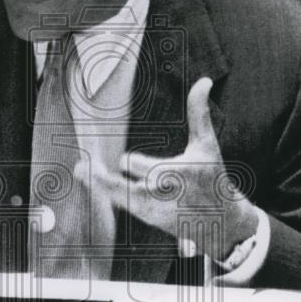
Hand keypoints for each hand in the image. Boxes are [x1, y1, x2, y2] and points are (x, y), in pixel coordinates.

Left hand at [90, 77, 257, 259]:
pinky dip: (104, 190)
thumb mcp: (207, 145)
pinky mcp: (148, 217)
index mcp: (180, 174)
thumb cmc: (212, 176)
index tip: (124, 160)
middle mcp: (164, 194)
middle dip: (108, 176)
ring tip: (79, 168)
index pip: (148, 170)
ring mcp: (154, 209)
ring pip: (119, 196)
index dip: (134, 164)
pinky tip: (88, 177)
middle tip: (84, 166)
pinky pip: (121, 203)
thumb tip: (204, 80)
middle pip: (128, 186)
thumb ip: (199, 113)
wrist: (221, 220)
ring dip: (97, 183)